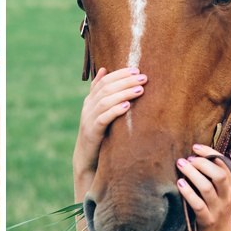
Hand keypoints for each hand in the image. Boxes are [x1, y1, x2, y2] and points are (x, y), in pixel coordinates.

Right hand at [73, 67, 147, 182]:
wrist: (87, 160)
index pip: (104, 81)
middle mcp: (88, 107)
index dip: (119, 74)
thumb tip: (104, 69)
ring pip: (104, 101)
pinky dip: (115, 110)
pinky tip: (127, 106)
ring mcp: (88, 120)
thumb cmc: (99, 135)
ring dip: (123, 93)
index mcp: (90, 101)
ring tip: (139, 90)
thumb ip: (102, 94)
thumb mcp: (100, 113)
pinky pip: (102, 119)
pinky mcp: (91, 133)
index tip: (136, 70)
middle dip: (125, 81)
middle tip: (143, 77)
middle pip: (106, 88)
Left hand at [175, 144, 230, 230]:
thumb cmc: (215, 209)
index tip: (195, 147)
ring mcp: (217, 209)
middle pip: (218, 175)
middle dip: (202, 163)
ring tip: (180, 165)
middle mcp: (226, 197)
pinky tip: (179, 184)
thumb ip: (212, 177)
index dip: (210, 153)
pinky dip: (188, 193)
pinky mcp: (206, 220)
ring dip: (192, 174)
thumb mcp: (220, 193)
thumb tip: (193, 156)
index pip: (224, 165)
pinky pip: (197, 205)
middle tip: (187, 159)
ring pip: (206, 188)